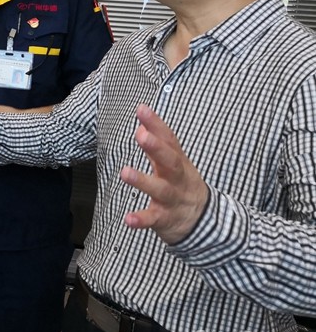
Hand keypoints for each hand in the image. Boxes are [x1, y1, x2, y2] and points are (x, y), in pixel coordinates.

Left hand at [120, 104, 208, 244]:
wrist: (205, 222)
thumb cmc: (183, 185)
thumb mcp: (175, 162)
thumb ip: (158, 143)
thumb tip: (142, 121)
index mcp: (178, 162)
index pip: (169, 140)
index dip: (156, 124)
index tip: (142, 109)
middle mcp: (178, 179)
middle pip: (171, 162)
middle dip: (157, 148)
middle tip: (141, 136)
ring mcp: (173, 199)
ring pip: (161, 190)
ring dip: (143, 181)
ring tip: (125, 172)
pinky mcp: (166, 219)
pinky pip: (153, 219)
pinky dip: (141, 219)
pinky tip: (128, 219)